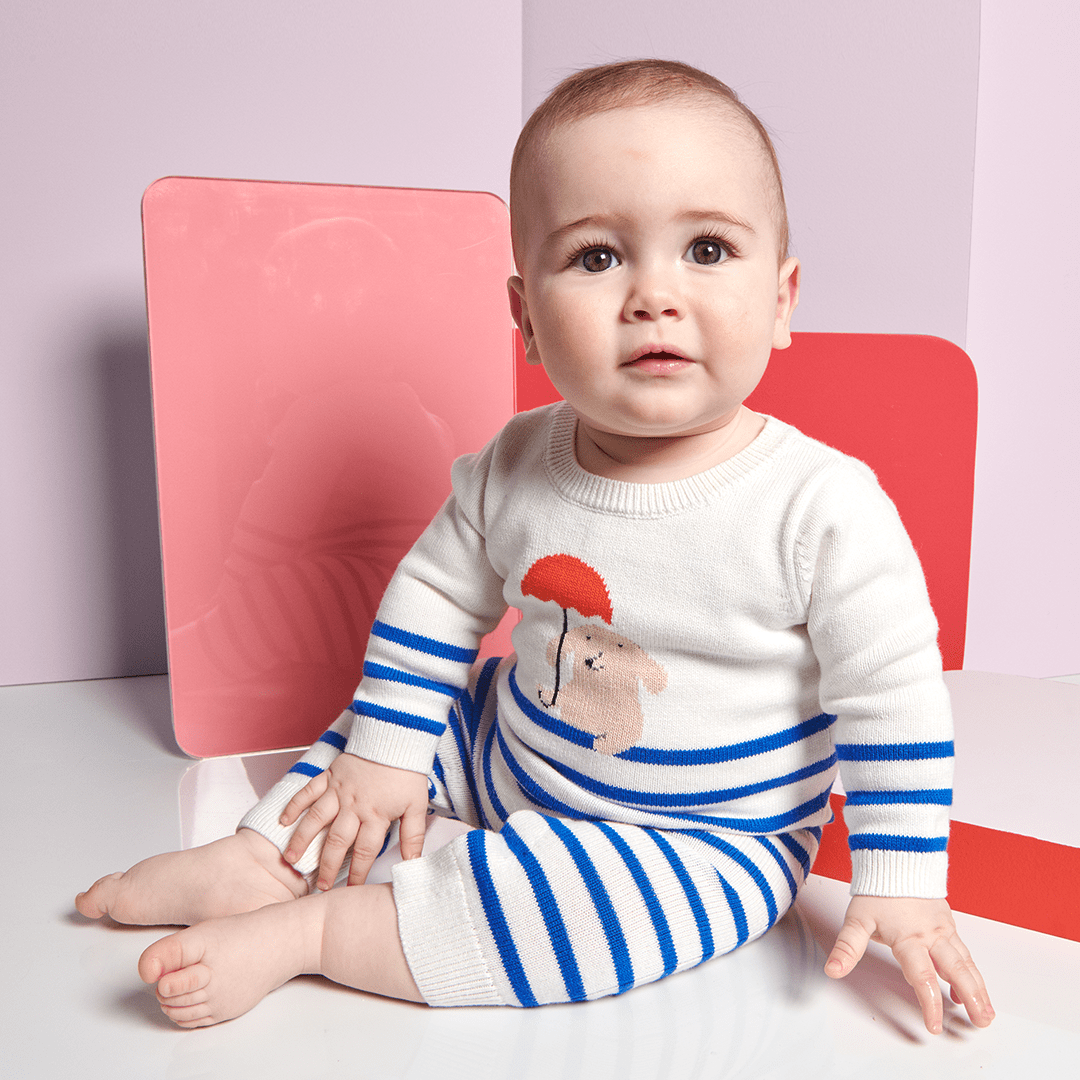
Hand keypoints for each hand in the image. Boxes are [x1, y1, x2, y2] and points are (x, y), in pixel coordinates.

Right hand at [278, 754, 428, 889]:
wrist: (396, 736)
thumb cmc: (406, 772)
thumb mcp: (417, 805)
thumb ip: (413, 837)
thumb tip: (414, 864)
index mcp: (376, 815)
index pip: (365, 851)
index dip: (358, 874)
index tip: (352, 891)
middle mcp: (353, 806)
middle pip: (337, 841)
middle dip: (327, 866)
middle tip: (319, 886)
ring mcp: (338, 791)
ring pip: (316, 819)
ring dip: (302, 840)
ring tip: (290, 860)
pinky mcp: (330, 776)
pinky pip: (308, 791)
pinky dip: (294, 805)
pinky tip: (283, 820)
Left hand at [825, 895, 993, 1032]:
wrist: (895, 857)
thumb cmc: (877, 890)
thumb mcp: (857, 919)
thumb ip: (847, 948)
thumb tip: (833, 970)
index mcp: (908, 938)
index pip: (922, 977)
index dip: (929, 1003)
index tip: (934, 1026)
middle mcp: (930, 935)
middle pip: (956, 970)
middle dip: (972, 998)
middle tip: (981, 1022)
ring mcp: (942, 928)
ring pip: (965, 962)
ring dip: (978, 988)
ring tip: (986, 1012)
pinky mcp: (948, 922)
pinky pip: (963, 950)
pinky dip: (971, 970)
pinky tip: (971, 985)